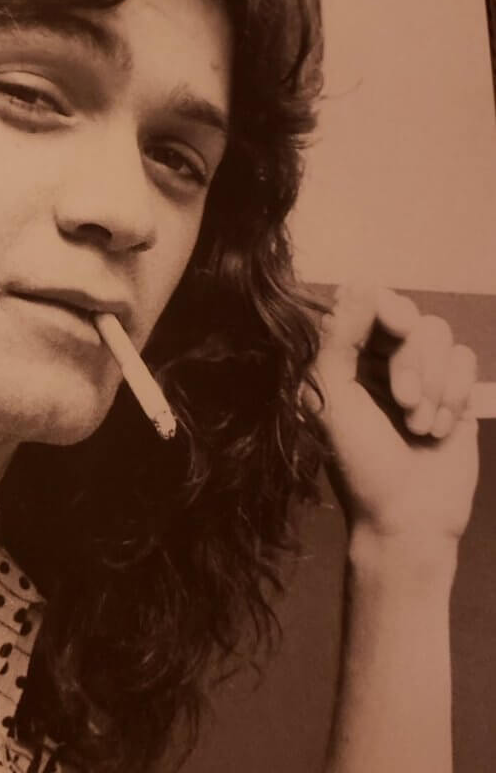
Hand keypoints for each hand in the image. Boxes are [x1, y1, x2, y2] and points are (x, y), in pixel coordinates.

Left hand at [312, 284, 478, 550]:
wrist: (408, 518)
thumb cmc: (360, 463)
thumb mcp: (334, 399)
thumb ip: (338, 339)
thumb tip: (358, 283)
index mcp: (341, 356)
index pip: (366, 302)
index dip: (386, 311)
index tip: (397, 333)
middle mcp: (378, 358)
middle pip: (409, 317)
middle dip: (413, 361)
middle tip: (404, 404)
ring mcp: (418, 371)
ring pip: (440, 334)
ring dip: (434, 383)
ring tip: (419, 425)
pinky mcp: (453, 389)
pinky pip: (466, 358)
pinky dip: (455, 394)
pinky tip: (438, 431)